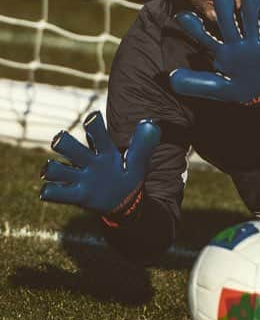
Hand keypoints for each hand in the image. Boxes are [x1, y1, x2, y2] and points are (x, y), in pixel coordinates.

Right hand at [40, 111, 159, 223]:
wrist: (124, 202)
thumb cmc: (128, 176)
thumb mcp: (138, 162)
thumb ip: (143, 145)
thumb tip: (149, 124)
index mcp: (105, 152)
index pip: (97, 133)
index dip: (93, 125)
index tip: (92, 118)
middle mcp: (89, 162)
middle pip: (69, 146)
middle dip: (63, 142)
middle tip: (59, 140)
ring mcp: (81, 178)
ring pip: (57, 169)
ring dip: (52, 169)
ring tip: (53, 169)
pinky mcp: (76, 196)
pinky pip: (56, 193)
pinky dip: (50, 192)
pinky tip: (50, 191)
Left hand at [169, 0, 259, 111]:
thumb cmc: (241, 88)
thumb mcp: (217, 87)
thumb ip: (196, 83)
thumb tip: (171, 78)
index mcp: (221, 50)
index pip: (203, 35)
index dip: (192, 26)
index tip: (181, 16)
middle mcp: (236, 42)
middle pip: (226, 17)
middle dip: (222, 3)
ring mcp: (254, 43)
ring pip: (250, 17)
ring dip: (249, 5)